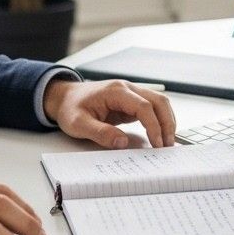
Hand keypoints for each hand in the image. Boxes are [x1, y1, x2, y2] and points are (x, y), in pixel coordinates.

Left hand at [43, 78, 176, 148]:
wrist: (65, 97)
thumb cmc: (70, 108)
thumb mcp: (78, 124)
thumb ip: (100, 133)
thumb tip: (122, 143)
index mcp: (115, 91)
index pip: (144, 106)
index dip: (153, 126)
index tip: (157, 144)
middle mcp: (127, 88)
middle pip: (158, 101)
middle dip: (167, 123)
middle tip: (168, 146)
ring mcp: (131, 93)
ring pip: (159, 102)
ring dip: (167, 121)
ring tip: (168, 142)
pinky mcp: (131, 101)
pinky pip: (152, 108)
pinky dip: (160, 120)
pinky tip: (161, 134)